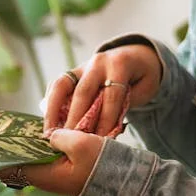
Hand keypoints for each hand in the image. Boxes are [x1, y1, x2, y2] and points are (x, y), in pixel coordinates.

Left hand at [0, 129, 103, 195]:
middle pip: (17, 163)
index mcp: (45, 175)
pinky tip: (30, 136)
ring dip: (17, 149)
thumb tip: (46, 134)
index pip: (10, 167)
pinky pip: (41, 158)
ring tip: (1, 135)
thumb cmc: (103, 165)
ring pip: (28, 160)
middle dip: (2, 152)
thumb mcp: (81, 143)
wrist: (123, 182)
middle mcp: (45, 178)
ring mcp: (53, 175)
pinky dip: (33, 148)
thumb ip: (59, 135)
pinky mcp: (62, 170)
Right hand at [44, 44, 161, 136]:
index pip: (111, 95)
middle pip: (83, 91)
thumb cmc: (142, 76)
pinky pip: (57, 85)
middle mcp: (98, 62)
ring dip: (53, 110)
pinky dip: (50, 103)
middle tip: (70, 141)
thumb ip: (127, 105)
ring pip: (62, 85)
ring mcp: (82, 65)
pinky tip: (49, 122)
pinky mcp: (72, 72)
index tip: (99, 139)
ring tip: (49, 133)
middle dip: (76, 118)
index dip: (106, 118)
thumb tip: (107, 129)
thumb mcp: (146, 88)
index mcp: (120, 64)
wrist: (135, 55)